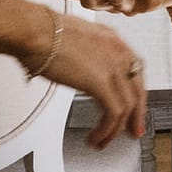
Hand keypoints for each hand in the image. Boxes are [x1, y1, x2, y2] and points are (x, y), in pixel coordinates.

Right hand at [24, 11, 148, 147]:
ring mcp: (113, 66)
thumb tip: (79, 70)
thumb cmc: (41, 32)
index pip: (135, 71)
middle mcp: (119, 52)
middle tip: (131, 132)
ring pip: (127, 106)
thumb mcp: (75, 41)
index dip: (136, 94)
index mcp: (113, 40)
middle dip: (136, 116)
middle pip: (138, 90)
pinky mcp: (101, 82)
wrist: (33, 30)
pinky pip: (113, 114)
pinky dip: (106, 130)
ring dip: (115, 129)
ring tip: (102, 140)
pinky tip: (95, 137)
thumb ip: (84, 55)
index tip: (133, 108)